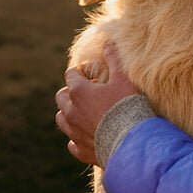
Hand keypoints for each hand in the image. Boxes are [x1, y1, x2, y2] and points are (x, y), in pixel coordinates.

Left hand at [56, 42, 138, 165]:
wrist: (132, 141)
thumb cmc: (127, 106)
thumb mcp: (123, 78)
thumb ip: (114, 59)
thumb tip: (107, 42)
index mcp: (79, 91)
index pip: (71, 74)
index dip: (81, 71)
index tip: (91, 73)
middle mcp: (71, 111)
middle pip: (61, 96)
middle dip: (70, 92)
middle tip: (86, 92)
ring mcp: (74, 132)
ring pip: (61, 119)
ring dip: (69, 113)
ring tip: (82, 112)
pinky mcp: (80, 150)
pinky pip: (71, 143)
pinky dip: (76, 137)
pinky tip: (87, 134)